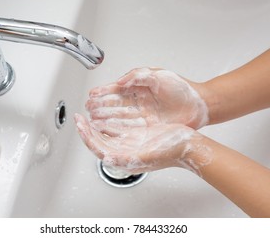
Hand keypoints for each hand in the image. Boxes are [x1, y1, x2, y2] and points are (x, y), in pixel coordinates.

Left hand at [74, 113, 209, 174]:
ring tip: (90, 111)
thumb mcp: (148, 154)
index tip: (79, 121)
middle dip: (88, 127)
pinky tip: (106, 113)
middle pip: (100, 140)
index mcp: (126, 159)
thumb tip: (106, 156)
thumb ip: (127, 158)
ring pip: (108, 132)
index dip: (86, 135)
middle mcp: (126, 152)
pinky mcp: (138, 136)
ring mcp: (131, 143)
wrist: (190, 146)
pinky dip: (110, 120)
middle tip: (80, 115)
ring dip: (98, 122)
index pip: (98, 147)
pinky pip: (118, 127)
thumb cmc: (174, 151)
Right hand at [86, 68, 208, 128]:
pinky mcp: (149, 127)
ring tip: (92, 120)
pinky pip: (130, 128)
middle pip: (115, 104)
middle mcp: (140, 101)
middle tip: (87, 109)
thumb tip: (119, 81)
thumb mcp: (158, 75)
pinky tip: (107, 129)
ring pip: (120, 117)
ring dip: (106, 118)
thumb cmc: (183, 88)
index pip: (117, 90)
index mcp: (140, 87)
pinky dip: (118, 128)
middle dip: (100, 106)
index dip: (104, 92)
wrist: (201, 105)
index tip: (91, 95)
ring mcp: (144, 115)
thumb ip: (138, 75)